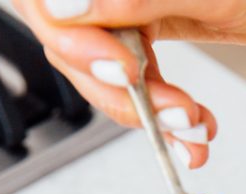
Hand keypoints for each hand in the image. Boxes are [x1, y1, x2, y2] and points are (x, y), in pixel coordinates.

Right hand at [14, 1, 245, 161]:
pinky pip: (135, 83)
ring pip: (104, 75)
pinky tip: (193, 129)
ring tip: (194, 128)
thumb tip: (67, 6)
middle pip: (72, 47)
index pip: (51, 6)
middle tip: (174, 112)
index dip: (77, 42)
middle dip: (124, 93)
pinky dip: (163, 113)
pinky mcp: (141, 34)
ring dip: (150, 114)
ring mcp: (119, 9)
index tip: (124, 71)